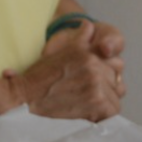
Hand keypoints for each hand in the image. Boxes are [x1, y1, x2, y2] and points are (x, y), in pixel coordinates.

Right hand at [2, 23, 124, 120]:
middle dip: (106, 89)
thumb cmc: (40, 78)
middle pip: (116, 81)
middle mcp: (94, 68)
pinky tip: (90, 115)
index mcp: (88, 54)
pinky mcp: (97, 105)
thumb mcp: (61, 50)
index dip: (106, 76)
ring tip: (88, 106)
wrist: (25, 98)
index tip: (93, 84)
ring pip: (116, 96)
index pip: (115, 65)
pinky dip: (104, 116)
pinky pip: (112, 112)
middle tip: (88, 96)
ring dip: (106, 103)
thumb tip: (89, 26)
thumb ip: (80, 37)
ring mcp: (96, 86)